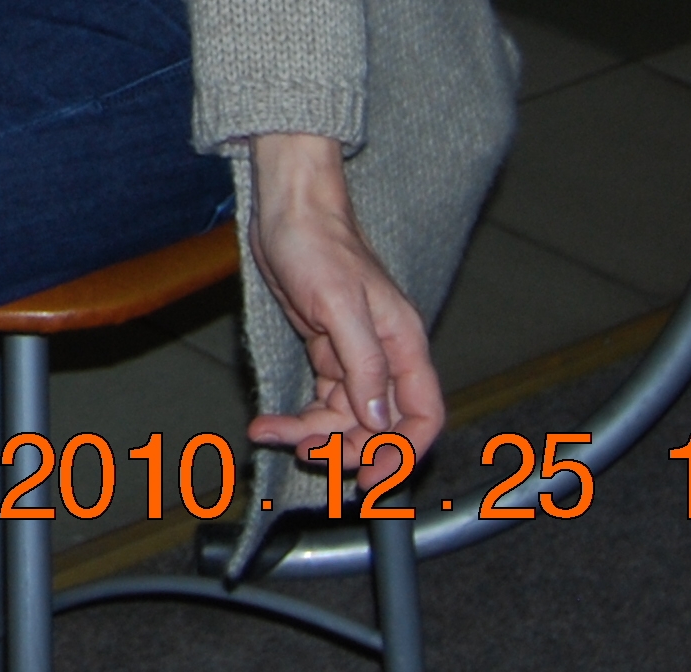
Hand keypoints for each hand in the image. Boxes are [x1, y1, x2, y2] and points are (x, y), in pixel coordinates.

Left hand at [242, 133, 446, 460]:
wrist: (287, 212)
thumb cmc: (318, 244)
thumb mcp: (340, 304)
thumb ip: (364, 364)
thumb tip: (377, 419)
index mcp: (404, 346)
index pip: (422, 416)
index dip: (402, 453)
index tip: (370, 478)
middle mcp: (384, 357)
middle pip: (379, 427)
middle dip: (346, 448)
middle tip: (307, 455)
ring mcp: (354, 358)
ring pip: (345, 419)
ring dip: (311, 436)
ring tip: (271, 434)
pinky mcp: (326, 353)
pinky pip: (320, 401)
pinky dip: (297, 418)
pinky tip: (268, 425)